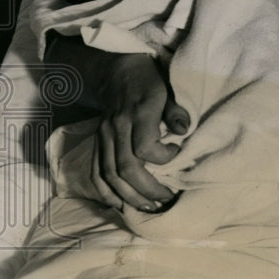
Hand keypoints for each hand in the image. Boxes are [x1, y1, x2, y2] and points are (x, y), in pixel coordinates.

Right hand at [91, 53, 189, 211]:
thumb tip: (183, 130)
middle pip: (126, 168)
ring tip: (149, 208)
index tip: (176, 152)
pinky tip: (120, 205)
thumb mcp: (168, 90)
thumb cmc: (149, 81)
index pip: (144, 147)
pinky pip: (95, 172)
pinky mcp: (97, 142)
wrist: (118, 70)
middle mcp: (117, 127)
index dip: (162, 158)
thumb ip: (175, 112)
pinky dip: (105, 192)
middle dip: (147, 189)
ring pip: (109, 174)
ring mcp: (103, 136)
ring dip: (128, 196)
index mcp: (138, 113)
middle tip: (166, 199)